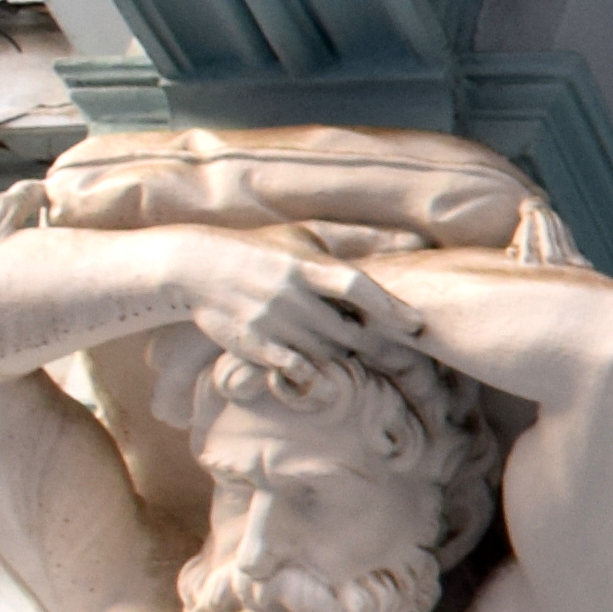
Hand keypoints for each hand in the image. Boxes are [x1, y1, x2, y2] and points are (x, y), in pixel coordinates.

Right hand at [146, 228, 421, 399]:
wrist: (196, 266)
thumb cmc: (262, 250)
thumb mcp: (304, 237)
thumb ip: (355, 240)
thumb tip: (415, 241)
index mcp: (306, 265)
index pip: (356, 286)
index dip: (389, 306)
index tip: (416, 325)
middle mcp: (291, 294)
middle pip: (348, 331)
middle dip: (369, 342)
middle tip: (386, 347)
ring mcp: (272, 322)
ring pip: (326, 354)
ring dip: (339, 355)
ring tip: (335, 344)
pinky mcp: (254, 344)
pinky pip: (296, 371)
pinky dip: (311, 374)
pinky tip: (313, 369)